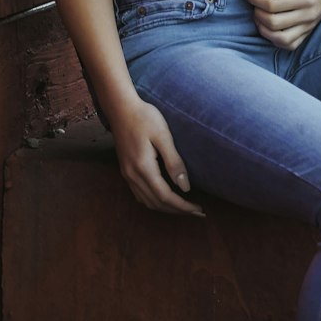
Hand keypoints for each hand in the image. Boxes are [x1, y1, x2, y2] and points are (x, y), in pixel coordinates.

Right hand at [108, 97, 204, 216]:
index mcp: (143, 168)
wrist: (121, 108)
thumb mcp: (163, 136)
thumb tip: (185, 187)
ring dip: (166, 208)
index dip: (183, 206)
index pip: (165, 196)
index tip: (199, 209)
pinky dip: (154, 201)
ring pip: (147, 201)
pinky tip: (164, 198)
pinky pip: (140, 195)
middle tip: (197, 211)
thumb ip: (174, 162)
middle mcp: (132, 175)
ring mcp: (127, 174)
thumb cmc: (145, 118)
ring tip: (184, 208)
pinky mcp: (125, 171)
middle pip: (157, 203)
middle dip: (177, 210)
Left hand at [239, 0, 320, 50]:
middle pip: (274, 23)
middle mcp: (308, 15)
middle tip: (253, 4)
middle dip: (257, 13)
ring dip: (264, 30)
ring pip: (281, 39)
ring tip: (260, 17)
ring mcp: (309, 27)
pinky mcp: (308, 33)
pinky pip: (289, 45)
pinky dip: (275, 39)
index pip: (272, 5)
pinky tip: (270, 28)